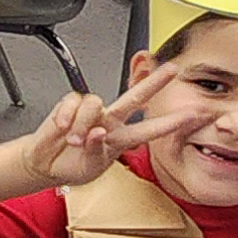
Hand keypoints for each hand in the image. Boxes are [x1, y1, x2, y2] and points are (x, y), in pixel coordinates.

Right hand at [18, 60, 193, 189]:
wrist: (44, 163)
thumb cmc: (71, 165)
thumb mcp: (90, 167)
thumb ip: (96, 151)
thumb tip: (98, 132)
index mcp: (120, 138)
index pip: (149, 129)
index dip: (170, 122)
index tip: (192, 115)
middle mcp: (109, 121)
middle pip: (136, 97)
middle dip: (155, 82)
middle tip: (173, 70)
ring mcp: (91, 111)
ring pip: (96, 104)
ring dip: (81, 125)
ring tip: (72, 140)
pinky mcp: (70, 104)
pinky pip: (73, 103)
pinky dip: (66, 117)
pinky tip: (61, 129)